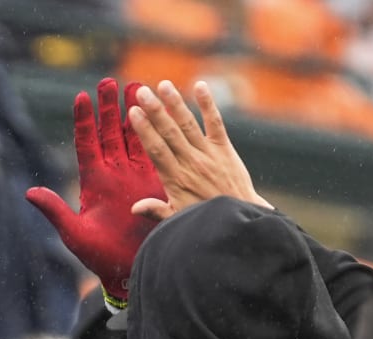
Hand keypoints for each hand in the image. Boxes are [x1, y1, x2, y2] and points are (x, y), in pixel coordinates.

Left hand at [26, 78, 161, 312]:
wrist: (129, 270)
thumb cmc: (98, 256)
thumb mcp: (74, 233)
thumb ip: (55, 210)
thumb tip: (30, 192)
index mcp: (93, 182)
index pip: (86, 144)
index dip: (84, 121)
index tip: (81, 97)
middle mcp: (113, 175)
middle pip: (110, 133)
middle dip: (108, 107)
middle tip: (109, 81)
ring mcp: (134, 177)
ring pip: (134, 137)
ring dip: (134, 113)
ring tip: (137, 85)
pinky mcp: (156, 184)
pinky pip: (156, 152)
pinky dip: (158, 133)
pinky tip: (162, 112)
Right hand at [128, 80, 271, 220]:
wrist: (239, 216)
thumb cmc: (203, 217)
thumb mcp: (177, 219)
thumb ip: (156, 211)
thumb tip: (134, 208)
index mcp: (176, 179)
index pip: (157, 150)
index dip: (145, 130)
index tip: (133, 112)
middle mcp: (192, 163)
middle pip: (170, 133)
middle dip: (155, 111)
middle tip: (141, 92)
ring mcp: (209, 154)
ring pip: (189, 125)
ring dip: (175, 103)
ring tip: (163, 85)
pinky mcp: (225, 148)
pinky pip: (216, 123)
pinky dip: (208, 104)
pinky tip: (200, 85)